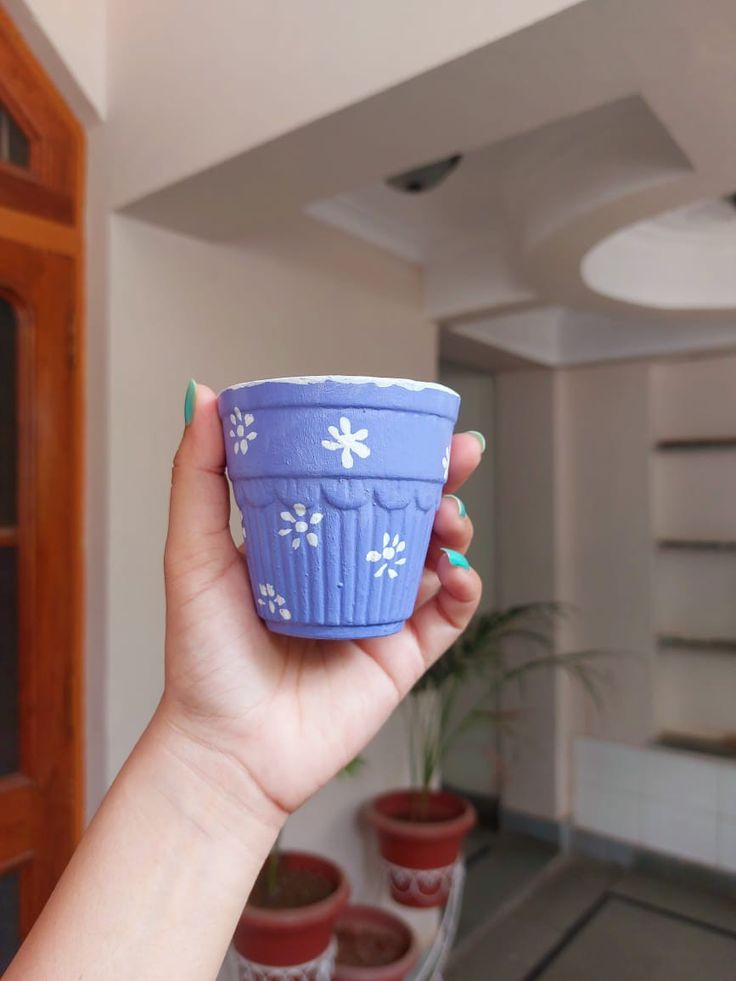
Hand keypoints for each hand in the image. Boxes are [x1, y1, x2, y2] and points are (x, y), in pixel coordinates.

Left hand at [160, 384, 482, 823]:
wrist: (228, 750)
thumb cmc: (203, 657)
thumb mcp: (193, 554)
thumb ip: (199, 478)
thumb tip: (203, 395)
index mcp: (306, 545)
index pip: (357, 484)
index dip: (390, 451)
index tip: (410, 422)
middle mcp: (347, 574)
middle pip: (408, 514)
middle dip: (442, 480)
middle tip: (461, 454)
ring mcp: (379, 614)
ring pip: (435, 558)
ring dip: (455, 529)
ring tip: (449, 519)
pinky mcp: (402, 658)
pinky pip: (448, 617)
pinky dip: (463, 589)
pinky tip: (455, 572)